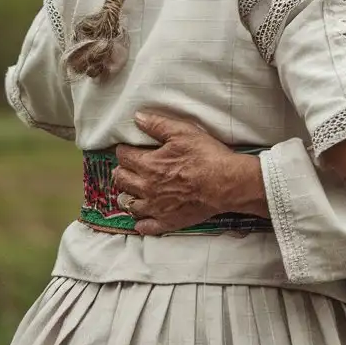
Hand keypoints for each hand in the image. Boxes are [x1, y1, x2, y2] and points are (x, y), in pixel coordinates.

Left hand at [112, 112, 258, 235]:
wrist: (225, 183)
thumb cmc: (206, 156)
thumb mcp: (183, 132)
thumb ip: (157, 125)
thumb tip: (137, 118)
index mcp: (148, 164)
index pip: (124, 156)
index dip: (124, 150)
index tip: (126, 149)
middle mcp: (146, 187)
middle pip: (121, 180)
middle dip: (121, 172)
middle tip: (127, 168)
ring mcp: (155, 207)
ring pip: (129, 204)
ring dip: (128, 196)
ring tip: (132, 191)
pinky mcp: (167, 221)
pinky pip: (146, 226)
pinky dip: (141, 224)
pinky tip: (141, 221)